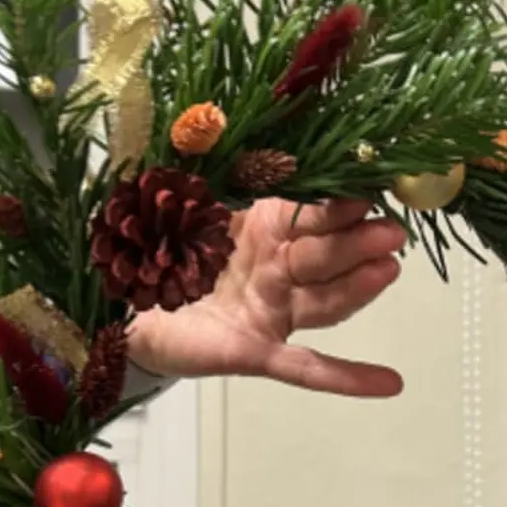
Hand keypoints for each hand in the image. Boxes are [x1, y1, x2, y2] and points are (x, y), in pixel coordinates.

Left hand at [127, 198, 404, 396]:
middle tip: (390, 231)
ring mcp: (271, 312)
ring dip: (358, 288)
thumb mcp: (185, 198)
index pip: (309, 212)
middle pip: (324, 255)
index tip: (368, 189)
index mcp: (261, 224)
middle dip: (358, 243)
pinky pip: (306, 367)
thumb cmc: (155, 250)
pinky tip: (388, 382)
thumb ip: (213, 171)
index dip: (338, 203)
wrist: (116, 309)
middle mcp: (276, 268)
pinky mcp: (257, 352)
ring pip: (324, 301)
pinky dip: (347, 376)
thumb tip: (216, 123)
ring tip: (387, 269)